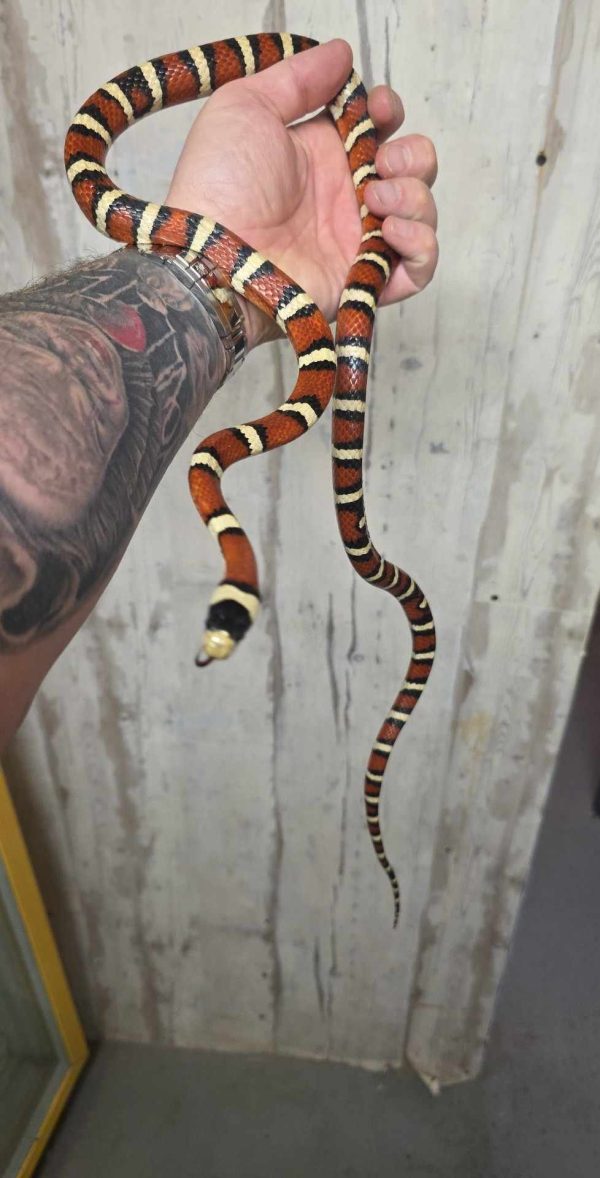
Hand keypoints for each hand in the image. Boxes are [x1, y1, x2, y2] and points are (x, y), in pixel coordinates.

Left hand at [166, 39, 437, 349]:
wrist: (212, 252)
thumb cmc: (218, 182)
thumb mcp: (247, 106)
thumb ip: (298, 78)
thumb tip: (342, 53)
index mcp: (322, 154)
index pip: (379, 129)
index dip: (389, 114)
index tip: (378, 109)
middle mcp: (344, 196)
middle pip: (411, 170)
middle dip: (412, 156)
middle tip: (380, 163)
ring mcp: (355, 239)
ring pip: (420, 214)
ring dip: (415, 196)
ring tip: (376, 198)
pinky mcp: (360, 278)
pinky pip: (417, 270)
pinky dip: (420, 246)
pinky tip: (391, 229)